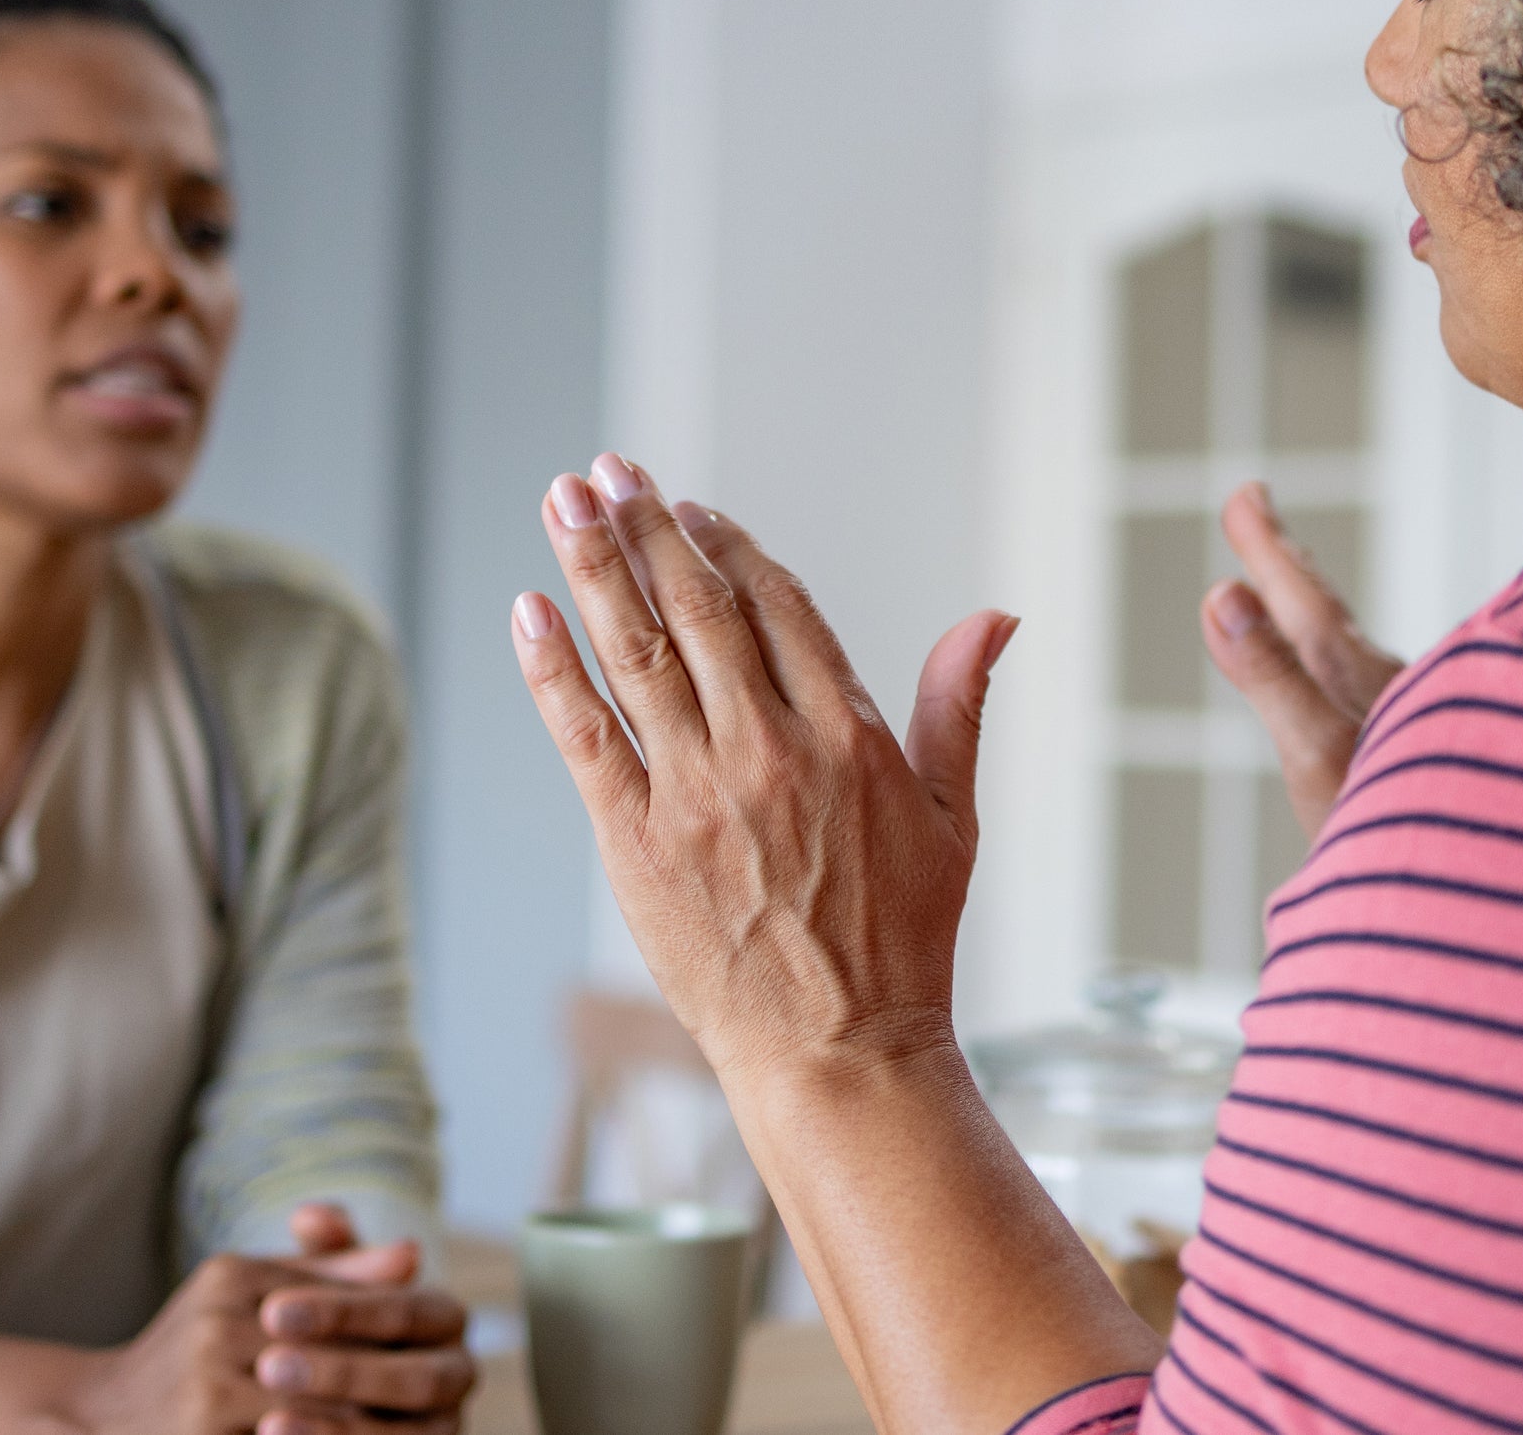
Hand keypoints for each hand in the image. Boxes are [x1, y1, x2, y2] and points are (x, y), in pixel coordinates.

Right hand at [48, 1210, 469, 1434]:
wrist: (100, 1413)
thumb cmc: (194, 1344)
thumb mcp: (253, 1290)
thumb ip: (332, 1271)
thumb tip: (414, 1254)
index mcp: (232, 1278)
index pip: (337, 1302)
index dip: (391, 1330)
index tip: (435, 1356)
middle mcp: (216, 1329)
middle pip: (334, 1358)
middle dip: (386, 1383)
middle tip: (439, 1400)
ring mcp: (207, 1391)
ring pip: (319, 1411)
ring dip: (366, 1419)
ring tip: (413, 1423)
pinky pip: (286, 1434)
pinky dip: (327, 1432)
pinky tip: (360, 1432)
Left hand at [510, 454, 1015, 1079]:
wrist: (839, 1051)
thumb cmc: (902, 940)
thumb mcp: (953, 816)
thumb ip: (957, 704)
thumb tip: (993, 614)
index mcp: (847, 736)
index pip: (777, 607)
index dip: (729, 547)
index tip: (692, 509)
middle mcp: (770, 749)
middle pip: (698, 610)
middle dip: (648, 530)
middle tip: (609, 472)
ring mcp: (698, 792)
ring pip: (636, 652)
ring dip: (594, 567)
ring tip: (563, 500)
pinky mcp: (636, 840)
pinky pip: (585, 735)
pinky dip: (553, 667)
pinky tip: (529, 608)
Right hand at [1201, 482, 1403, 835]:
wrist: (1495, 911)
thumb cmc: (1409, 838)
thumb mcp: (1322, 755)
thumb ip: (1274, 676)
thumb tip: (1221, 595)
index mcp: (1364, 687)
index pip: (1307, 605)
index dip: (1270, 553)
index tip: (1245, 493)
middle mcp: (1397, 700)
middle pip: (1334, 622)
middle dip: (1288, 569)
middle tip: (1254, 507)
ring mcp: (1418, 733)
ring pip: (1362, 659)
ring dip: (1322, 619)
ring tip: (1297, 592)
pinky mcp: (1436, 768)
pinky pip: (1386, 698)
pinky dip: (1354, 675)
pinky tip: (1369, 696)